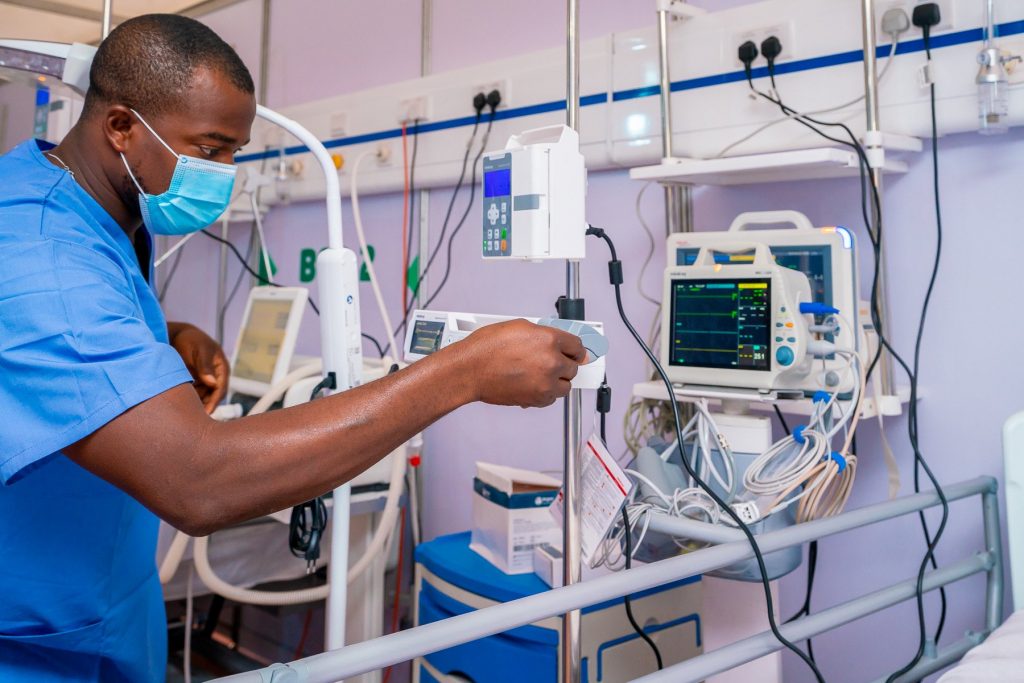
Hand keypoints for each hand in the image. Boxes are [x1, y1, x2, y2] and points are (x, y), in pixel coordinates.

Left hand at [168, 322, 229, 413]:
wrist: (176, 335)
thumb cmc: (191, 339)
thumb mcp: (199, 349)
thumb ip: (205, 366)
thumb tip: (212, 383)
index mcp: (221, 369)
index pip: (221, 389)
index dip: (214, 402)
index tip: (206, 413)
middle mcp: (214, 377)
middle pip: (212, 397)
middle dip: (204, 407)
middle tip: (194, 419)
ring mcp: (204, 381)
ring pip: (202, 398)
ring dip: (195, 404)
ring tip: (185, 414)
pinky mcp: (194, 382)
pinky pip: (193, 394)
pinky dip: (187, 400)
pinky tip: (179, 405)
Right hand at [458, 319, 585, 407]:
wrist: (471, 370)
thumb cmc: (487, 348)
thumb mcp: (520, 328)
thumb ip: (543, 335)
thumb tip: (554, 341)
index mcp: (549, 339)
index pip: (577, 346)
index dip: (575, 350)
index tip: (575, 353)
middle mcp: (551, 361)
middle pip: (573, 367)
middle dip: (563, 365)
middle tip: (550, 363)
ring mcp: (546, 382)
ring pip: (565, 386)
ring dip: (557, 381)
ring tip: (540, 375)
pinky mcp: (538, 399)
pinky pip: (552, 398)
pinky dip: (545, 393)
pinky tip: (532, 384)